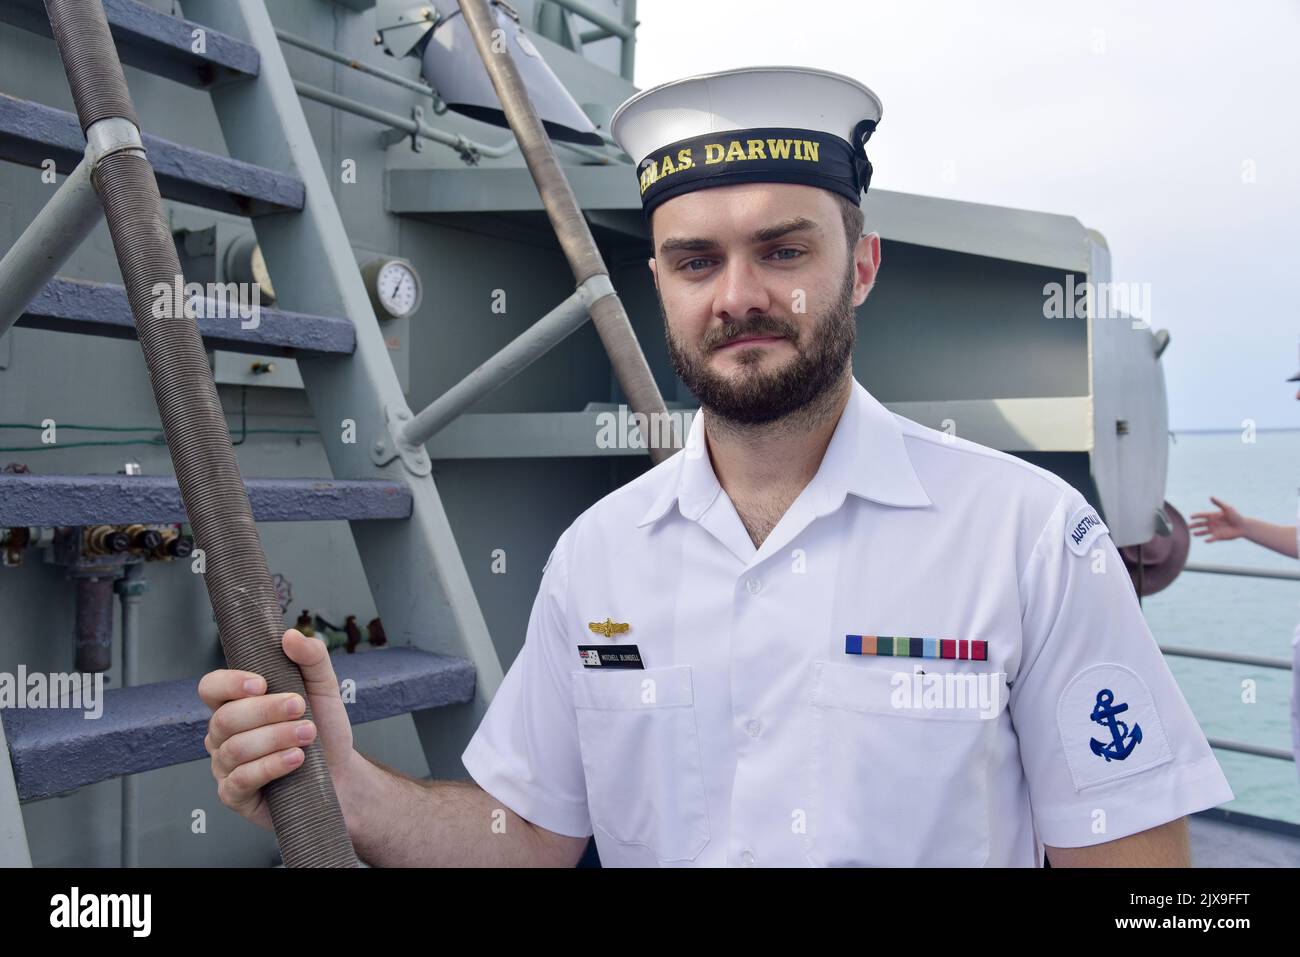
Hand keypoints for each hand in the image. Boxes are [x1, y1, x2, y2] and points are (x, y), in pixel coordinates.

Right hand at [199, 628, 356, 830]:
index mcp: (237, 703)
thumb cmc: (325, 730)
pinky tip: (295, 759)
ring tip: (308, 735)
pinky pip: (239, 780)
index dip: (228, 684)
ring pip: (233, 749)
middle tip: (301, 708)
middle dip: (266, 711)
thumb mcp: (324, 687)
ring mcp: (226, 766)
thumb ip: (311, 658)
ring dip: (275, 738)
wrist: (342, 774)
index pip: (211, 687)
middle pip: (224, 718)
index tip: (261, 683)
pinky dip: (271, 766)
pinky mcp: (235, 795)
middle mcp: (224, 734)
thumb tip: (290, 635)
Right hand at [1188, 496, 1246, 542]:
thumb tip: (1211, 497)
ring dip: (1198, 533)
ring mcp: (1214, 530)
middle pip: (1200, 524)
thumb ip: (1219, 503)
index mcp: (1212, 515)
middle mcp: (1212, 523)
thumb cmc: (1236, 516)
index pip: (1201, 515)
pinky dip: (1208, 540)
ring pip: (1203, 532)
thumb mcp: (1228, 508)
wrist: (1243, 526)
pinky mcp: (1218, 536)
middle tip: (1187, 527)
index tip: (1190, 517)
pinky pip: (1211, 539)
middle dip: (1193, 525)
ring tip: (1193, 534)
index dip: (1196, 516)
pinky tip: (1206, 540)